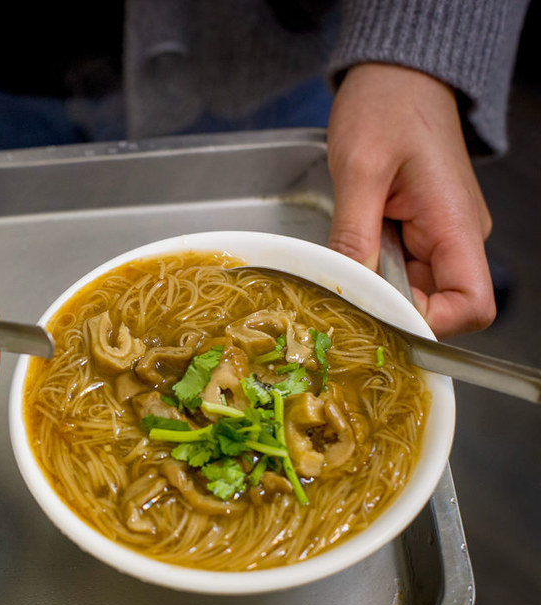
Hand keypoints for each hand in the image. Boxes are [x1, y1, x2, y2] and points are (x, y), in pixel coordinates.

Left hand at [326, 63, 494, 337]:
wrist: (397, 75)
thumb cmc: (386, 106)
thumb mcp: (359, 169)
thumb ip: (354, 234)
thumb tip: (348, 287)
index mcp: (456, 225)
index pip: (469, 305)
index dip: (427, 323)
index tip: (378, 316)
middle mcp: (457, 237)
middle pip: (437, 306)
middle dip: (389, 306)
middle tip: (342, 292)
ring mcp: (439, 235)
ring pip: (412, 290)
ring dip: (375, 287)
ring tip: (340, 263)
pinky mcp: (418, 230)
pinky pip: (398, 268)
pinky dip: (371, 270)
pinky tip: (348, 254)